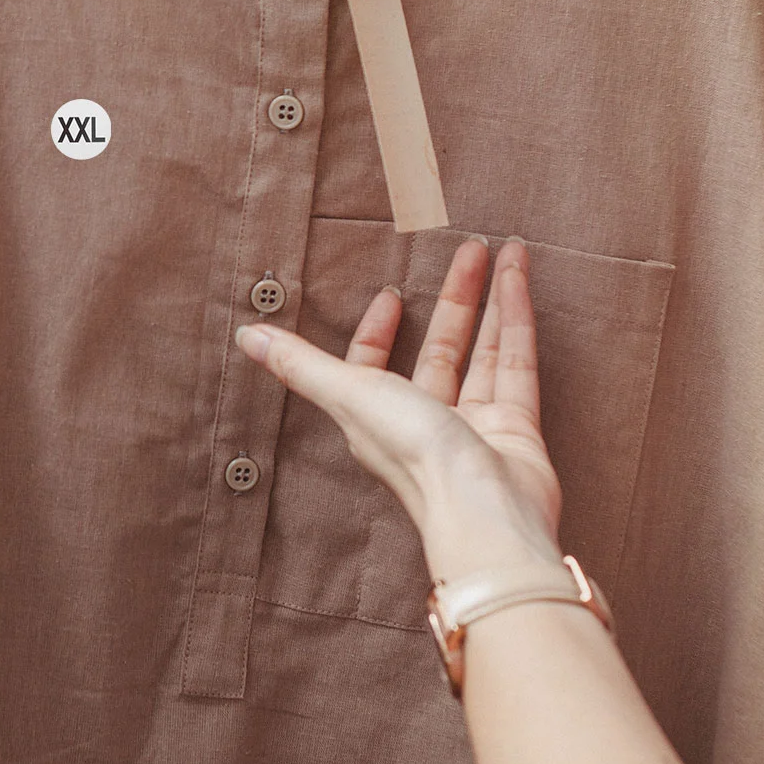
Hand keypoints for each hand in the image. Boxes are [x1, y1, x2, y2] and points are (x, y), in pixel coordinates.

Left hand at [236, 239, 563, 582]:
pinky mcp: (515, 427)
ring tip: (503, 251)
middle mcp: (425, 422)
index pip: (373, 367)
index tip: (390, 294)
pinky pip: (515, 362)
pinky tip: (518, 279)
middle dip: (453, 298)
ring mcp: (473, 426)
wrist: (485, 513)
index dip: (377, 331)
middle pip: (440, 348)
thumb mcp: (350, 395)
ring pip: (483, 351)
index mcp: (378, 419)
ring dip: (492, 301)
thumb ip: (300, 363)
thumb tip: (245, 334)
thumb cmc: (413, 456)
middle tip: (468, 250)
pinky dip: (516, 320)